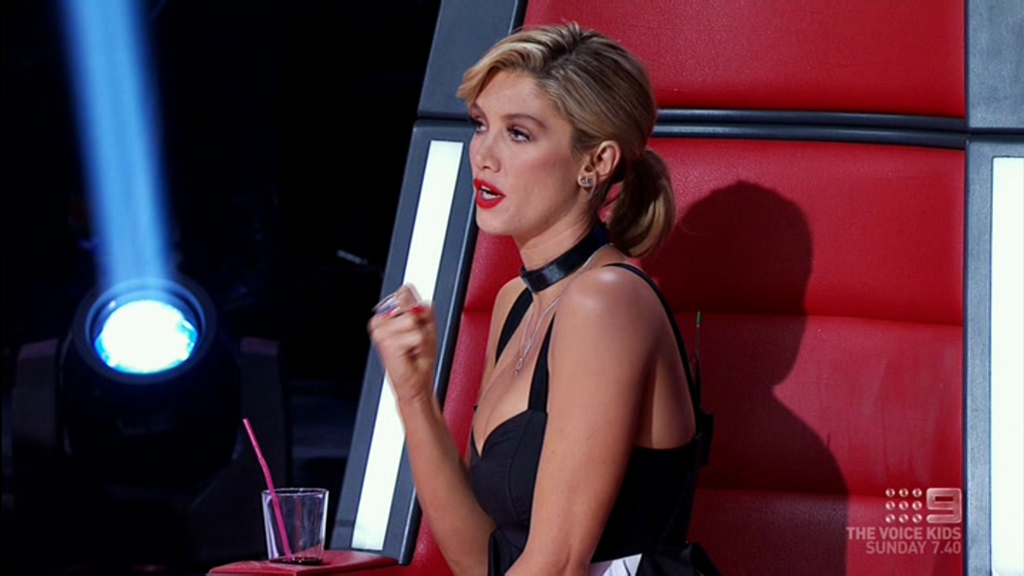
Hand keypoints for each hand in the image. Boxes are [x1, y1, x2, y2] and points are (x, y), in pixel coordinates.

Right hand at [367, 285, 437, 404]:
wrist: (416, 383)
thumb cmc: (419, 358)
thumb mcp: (427, 326)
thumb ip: (423, 307)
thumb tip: (411, 297)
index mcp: (385, 314)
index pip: (405, 292)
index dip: (419, 310)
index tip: (415, 327)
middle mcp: (379, 322)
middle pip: (410, 305)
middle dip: (420, 324)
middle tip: (415, 341)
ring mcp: (381, 332)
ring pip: (413, 320)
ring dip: (420, 336)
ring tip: (413, 347)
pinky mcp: (387, 342)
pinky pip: (416, 334)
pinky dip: (420, 344)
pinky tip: (410, 353)